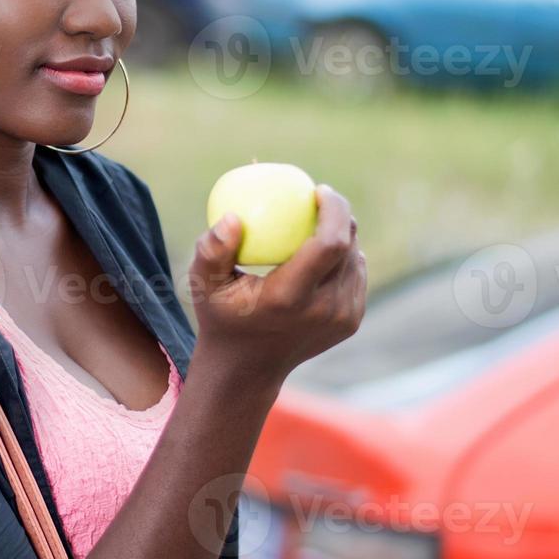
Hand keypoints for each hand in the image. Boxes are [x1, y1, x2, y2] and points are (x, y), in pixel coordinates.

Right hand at [187, 185, 365, 390]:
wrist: (247, 368)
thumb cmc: (221, 315)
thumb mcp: (203, 284)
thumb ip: (212, 250)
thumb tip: (234, 217)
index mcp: (290, 297)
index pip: (330, 244)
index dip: (333, 209)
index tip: (317, 190)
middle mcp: (323, 309)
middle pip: (348, 246)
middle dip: (339, 214)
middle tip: (318, 197)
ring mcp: (342, 318)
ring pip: (355, 259)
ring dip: (341, 235)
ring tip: (315, 223)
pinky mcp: (351, 322)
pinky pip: (355, 275)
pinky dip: (342, 257)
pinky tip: (321, 250)